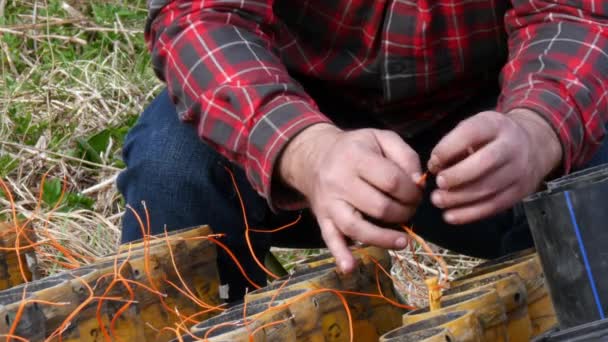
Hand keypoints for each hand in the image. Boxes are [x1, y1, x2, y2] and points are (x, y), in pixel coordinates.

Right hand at [279, 124, 422, 272]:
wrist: (315, 156)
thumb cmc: (356, 148)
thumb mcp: (380, 138)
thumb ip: (405, 155)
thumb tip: (418, 182)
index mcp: (356, 157)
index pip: (391, 181)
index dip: (411, 192)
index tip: (417, 194)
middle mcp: (339, 181)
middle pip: (379, 207)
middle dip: (403, 213)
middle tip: (411, 211)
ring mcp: (329, 202)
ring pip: (356, 227)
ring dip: (383, 239)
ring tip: (403, 242)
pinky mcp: (323, 218)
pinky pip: (330, 239)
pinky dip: (340, 255)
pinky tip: (350, 268)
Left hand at [428, 109, 561, 223]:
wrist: (533, 146)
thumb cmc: (491, 138)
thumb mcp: (475, 129)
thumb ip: (453, 144)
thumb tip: (434, 167)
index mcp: (495, 125)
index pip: (471, 133)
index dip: (449, 148)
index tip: (434, 160)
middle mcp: (512, 146)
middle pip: (486, 161)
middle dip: (458, 174)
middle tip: (439, 182)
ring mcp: (519, 170)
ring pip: (489, 187)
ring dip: (459, 197)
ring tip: (438, 200)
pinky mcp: (520, 192)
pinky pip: (494, 206)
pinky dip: (469, 214)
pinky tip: (450, 216)